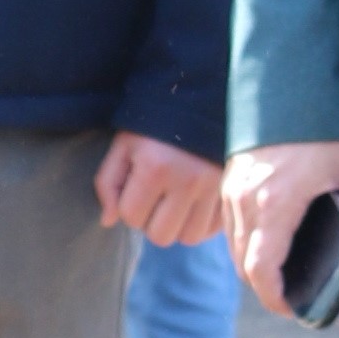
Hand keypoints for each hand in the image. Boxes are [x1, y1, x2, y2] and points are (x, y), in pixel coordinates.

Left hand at [99, 126, 224, 246]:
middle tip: (155, 197)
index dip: (127, 205)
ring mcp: (213, 187)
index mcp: (155, 168)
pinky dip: (201, 223)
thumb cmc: (154, 124)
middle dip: (152, 221)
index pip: (131, 217)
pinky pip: (213, 229)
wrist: (199, 99)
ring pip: (189, 238)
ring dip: (177, 226)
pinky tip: (194, 204)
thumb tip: (108, 221)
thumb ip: (108, 182)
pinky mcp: (231, 190)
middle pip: (161, 236)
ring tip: (175, 202)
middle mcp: (187, 181)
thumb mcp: (124, 145)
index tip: (136, 186)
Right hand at [223, 136, 338, 311]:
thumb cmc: (325, 125)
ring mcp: (232, 188)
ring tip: (279, 273)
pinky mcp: (229, 176)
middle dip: (264, 287)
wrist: (289, 80)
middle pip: (243, 265)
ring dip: (252, 264)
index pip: (261, 271)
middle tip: (290, 296)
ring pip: (233, 245)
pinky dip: (244, 240)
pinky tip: (267, 241)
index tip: (291, 309)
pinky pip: (229, 223)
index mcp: (276, 205)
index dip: (274, 299)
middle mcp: (246, 200)